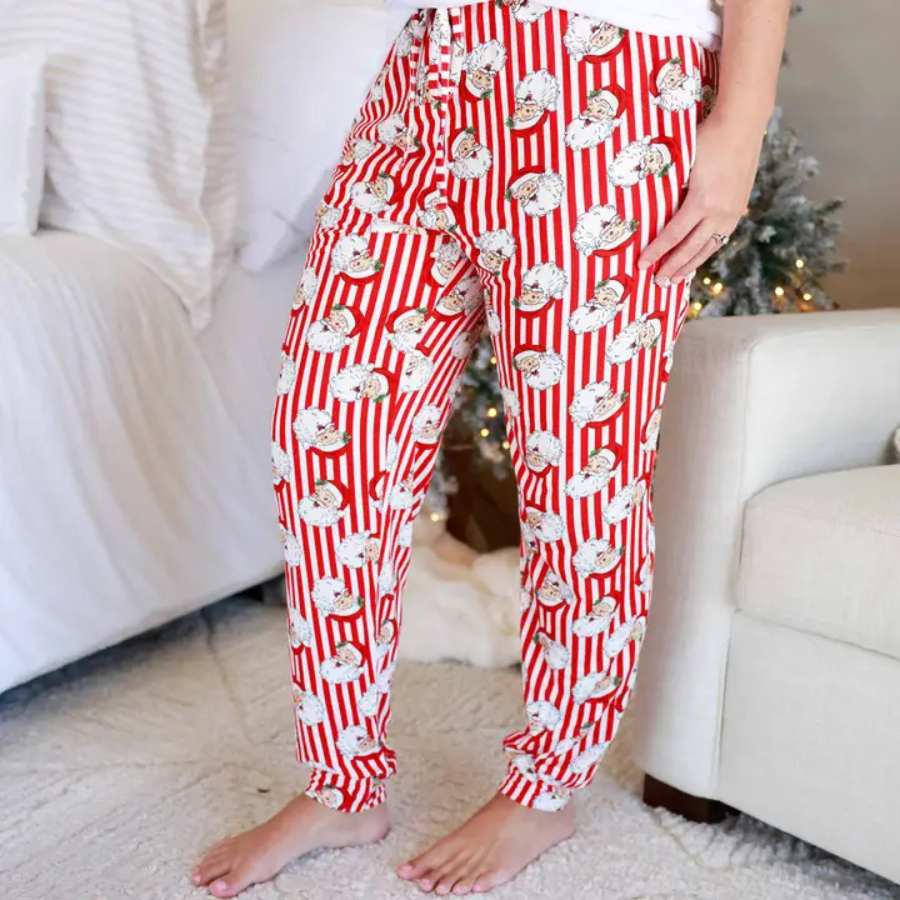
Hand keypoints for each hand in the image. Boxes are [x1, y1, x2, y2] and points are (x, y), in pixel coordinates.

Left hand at [637, 111, 762, 284]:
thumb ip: (671, 189)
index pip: (672, 235)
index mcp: (701, 202)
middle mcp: (718, 212)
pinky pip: (720, 237)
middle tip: (658, 283)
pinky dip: (707, 251)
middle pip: (690, 249)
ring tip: (677, 279)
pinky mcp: (738, 208)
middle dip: (672, 268)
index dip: (656, 252)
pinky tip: (698, 258)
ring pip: (708, 248)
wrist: (741, 124)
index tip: (642, 265)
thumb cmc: (706, 138)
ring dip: (691, 265)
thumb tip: (652, 207)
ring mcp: (731, 212)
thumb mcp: (683, 164)